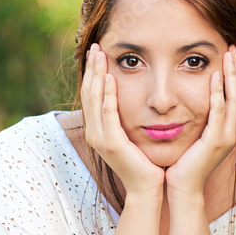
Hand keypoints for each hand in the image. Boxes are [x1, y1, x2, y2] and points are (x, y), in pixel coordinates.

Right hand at [81, 43, 165, 198]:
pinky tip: (110, 78)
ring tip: (100, 54)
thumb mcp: (131, 136)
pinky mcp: (111, 143)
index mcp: (97, 130)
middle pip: (89, 93)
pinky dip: (108, 95)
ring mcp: (100, 139)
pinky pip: (108, 114)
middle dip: (92, 68)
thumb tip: (129, 99)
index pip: (91, 96)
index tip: (98, 53)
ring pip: (95, 100)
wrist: (146, 188)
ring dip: (97, 75)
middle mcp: (94, 133)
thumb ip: (126, 119)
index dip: (93, 73)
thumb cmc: (144, 163)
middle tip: (96, 46)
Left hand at [165, 45, 235, 197]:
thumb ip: (204, 118)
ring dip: (232, 75)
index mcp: (232, 130)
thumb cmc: (186, 161)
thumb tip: (201, 99)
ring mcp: (227, 137)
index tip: (231, 54)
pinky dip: (218, 93)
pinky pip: (219, 112)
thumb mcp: (199, 135)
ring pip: (235, 99)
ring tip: (227, 55)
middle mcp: (234, 132)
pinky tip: (215, 77)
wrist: (183, 186)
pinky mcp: (215, 141)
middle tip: (232, 47)